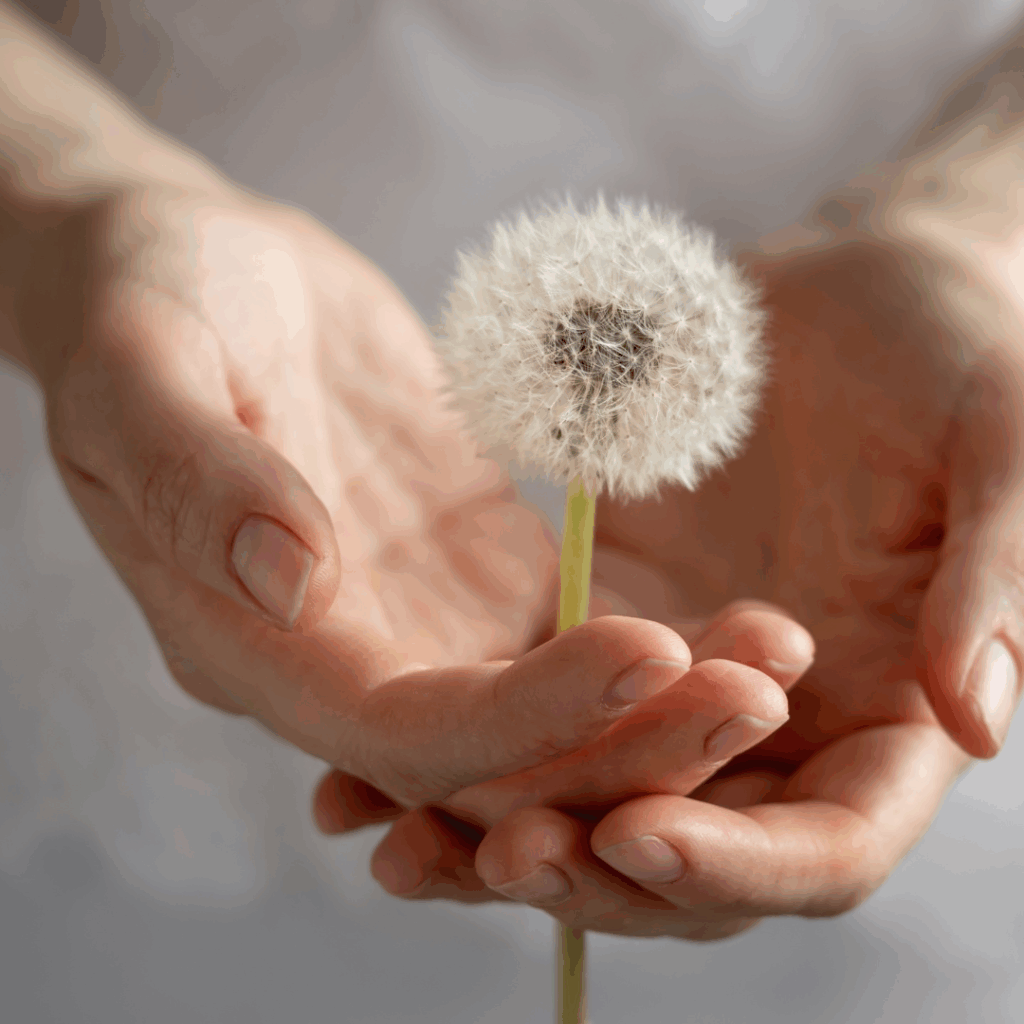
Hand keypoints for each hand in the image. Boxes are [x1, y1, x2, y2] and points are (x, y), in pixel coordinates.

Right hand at [14, 178, 719, 803]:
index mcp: (256, 647)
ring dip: (661, 708)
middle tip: (757, 693)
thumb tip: (290, 577)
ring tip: (776, 661)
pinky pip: (573, 634)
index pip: (401, 732)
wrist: (192, 274)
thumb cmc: (146, 307)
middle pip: (497, 754)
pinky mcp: (470, 571)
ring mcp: (416, 623)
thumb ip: (204, 478)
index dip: (524, 714)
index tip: (648, 652)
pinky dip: (656, 646)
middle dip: (625, 738)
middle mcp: (344, 662)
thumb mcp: (143, 371)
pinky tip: (741, 619)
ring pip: (551, 715)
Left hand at [314, 126, 1023, 935]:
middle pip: (689, 849)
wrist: (851, 293)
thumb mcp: (998, 447)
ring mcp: (677, 682)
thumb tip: (977, 725)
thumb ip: (992, 583)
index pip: (824, 845)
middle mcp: (777, 726)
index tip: (642, 837)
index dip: (740, 863)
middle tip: (498, 859)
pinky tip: (364, 764)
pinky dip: (454, 745)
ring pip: (587, 796)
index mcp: (888, 717)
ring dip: (498, 832)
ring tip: (394, 840)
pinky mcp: (600, 620)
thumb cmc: (950, 354)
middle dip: (596, 868)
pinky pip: (524, 703)